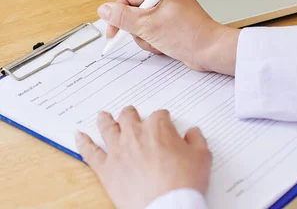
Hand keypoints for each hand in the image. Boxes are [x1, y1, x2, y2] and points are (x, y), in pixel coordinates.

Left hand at [76, 107, 210, 208]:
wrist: (168, 208)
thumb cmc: (185, 183)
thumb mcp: (202, 157)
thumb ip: (197, 139)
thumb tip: (193, 132)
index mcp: (158, 127)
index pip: (159, 115)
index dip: (163, 120)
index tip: (165, 125)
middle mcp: (135, 134)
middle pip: (129, 116)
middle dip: (132, 115)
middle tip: (132, 116)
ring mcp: (118, 151)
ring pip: (108, 128)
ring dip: (106, 120)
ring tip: (103, 115)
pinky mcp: (106, 169)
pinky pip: (90, 152)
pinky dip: (83, 142)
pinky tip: (78, 135)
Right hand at [97, 0, 238, 74]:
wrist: (210, 51)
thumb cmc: (188, 34)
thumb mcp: (148, 26)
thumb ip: (123, 17)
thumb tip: (104, 9)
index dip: (118, 15)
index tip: (113, 32)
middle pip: (134, 12)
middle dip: (138, 29)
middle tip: (149, 35)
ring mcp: (168, 10)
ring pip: (142, 25)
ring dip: (147, 38)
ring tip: (160, 41)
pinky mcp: (171, 23)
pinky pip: (152, 31)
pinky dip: (155, 41)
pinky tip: (165, 45)